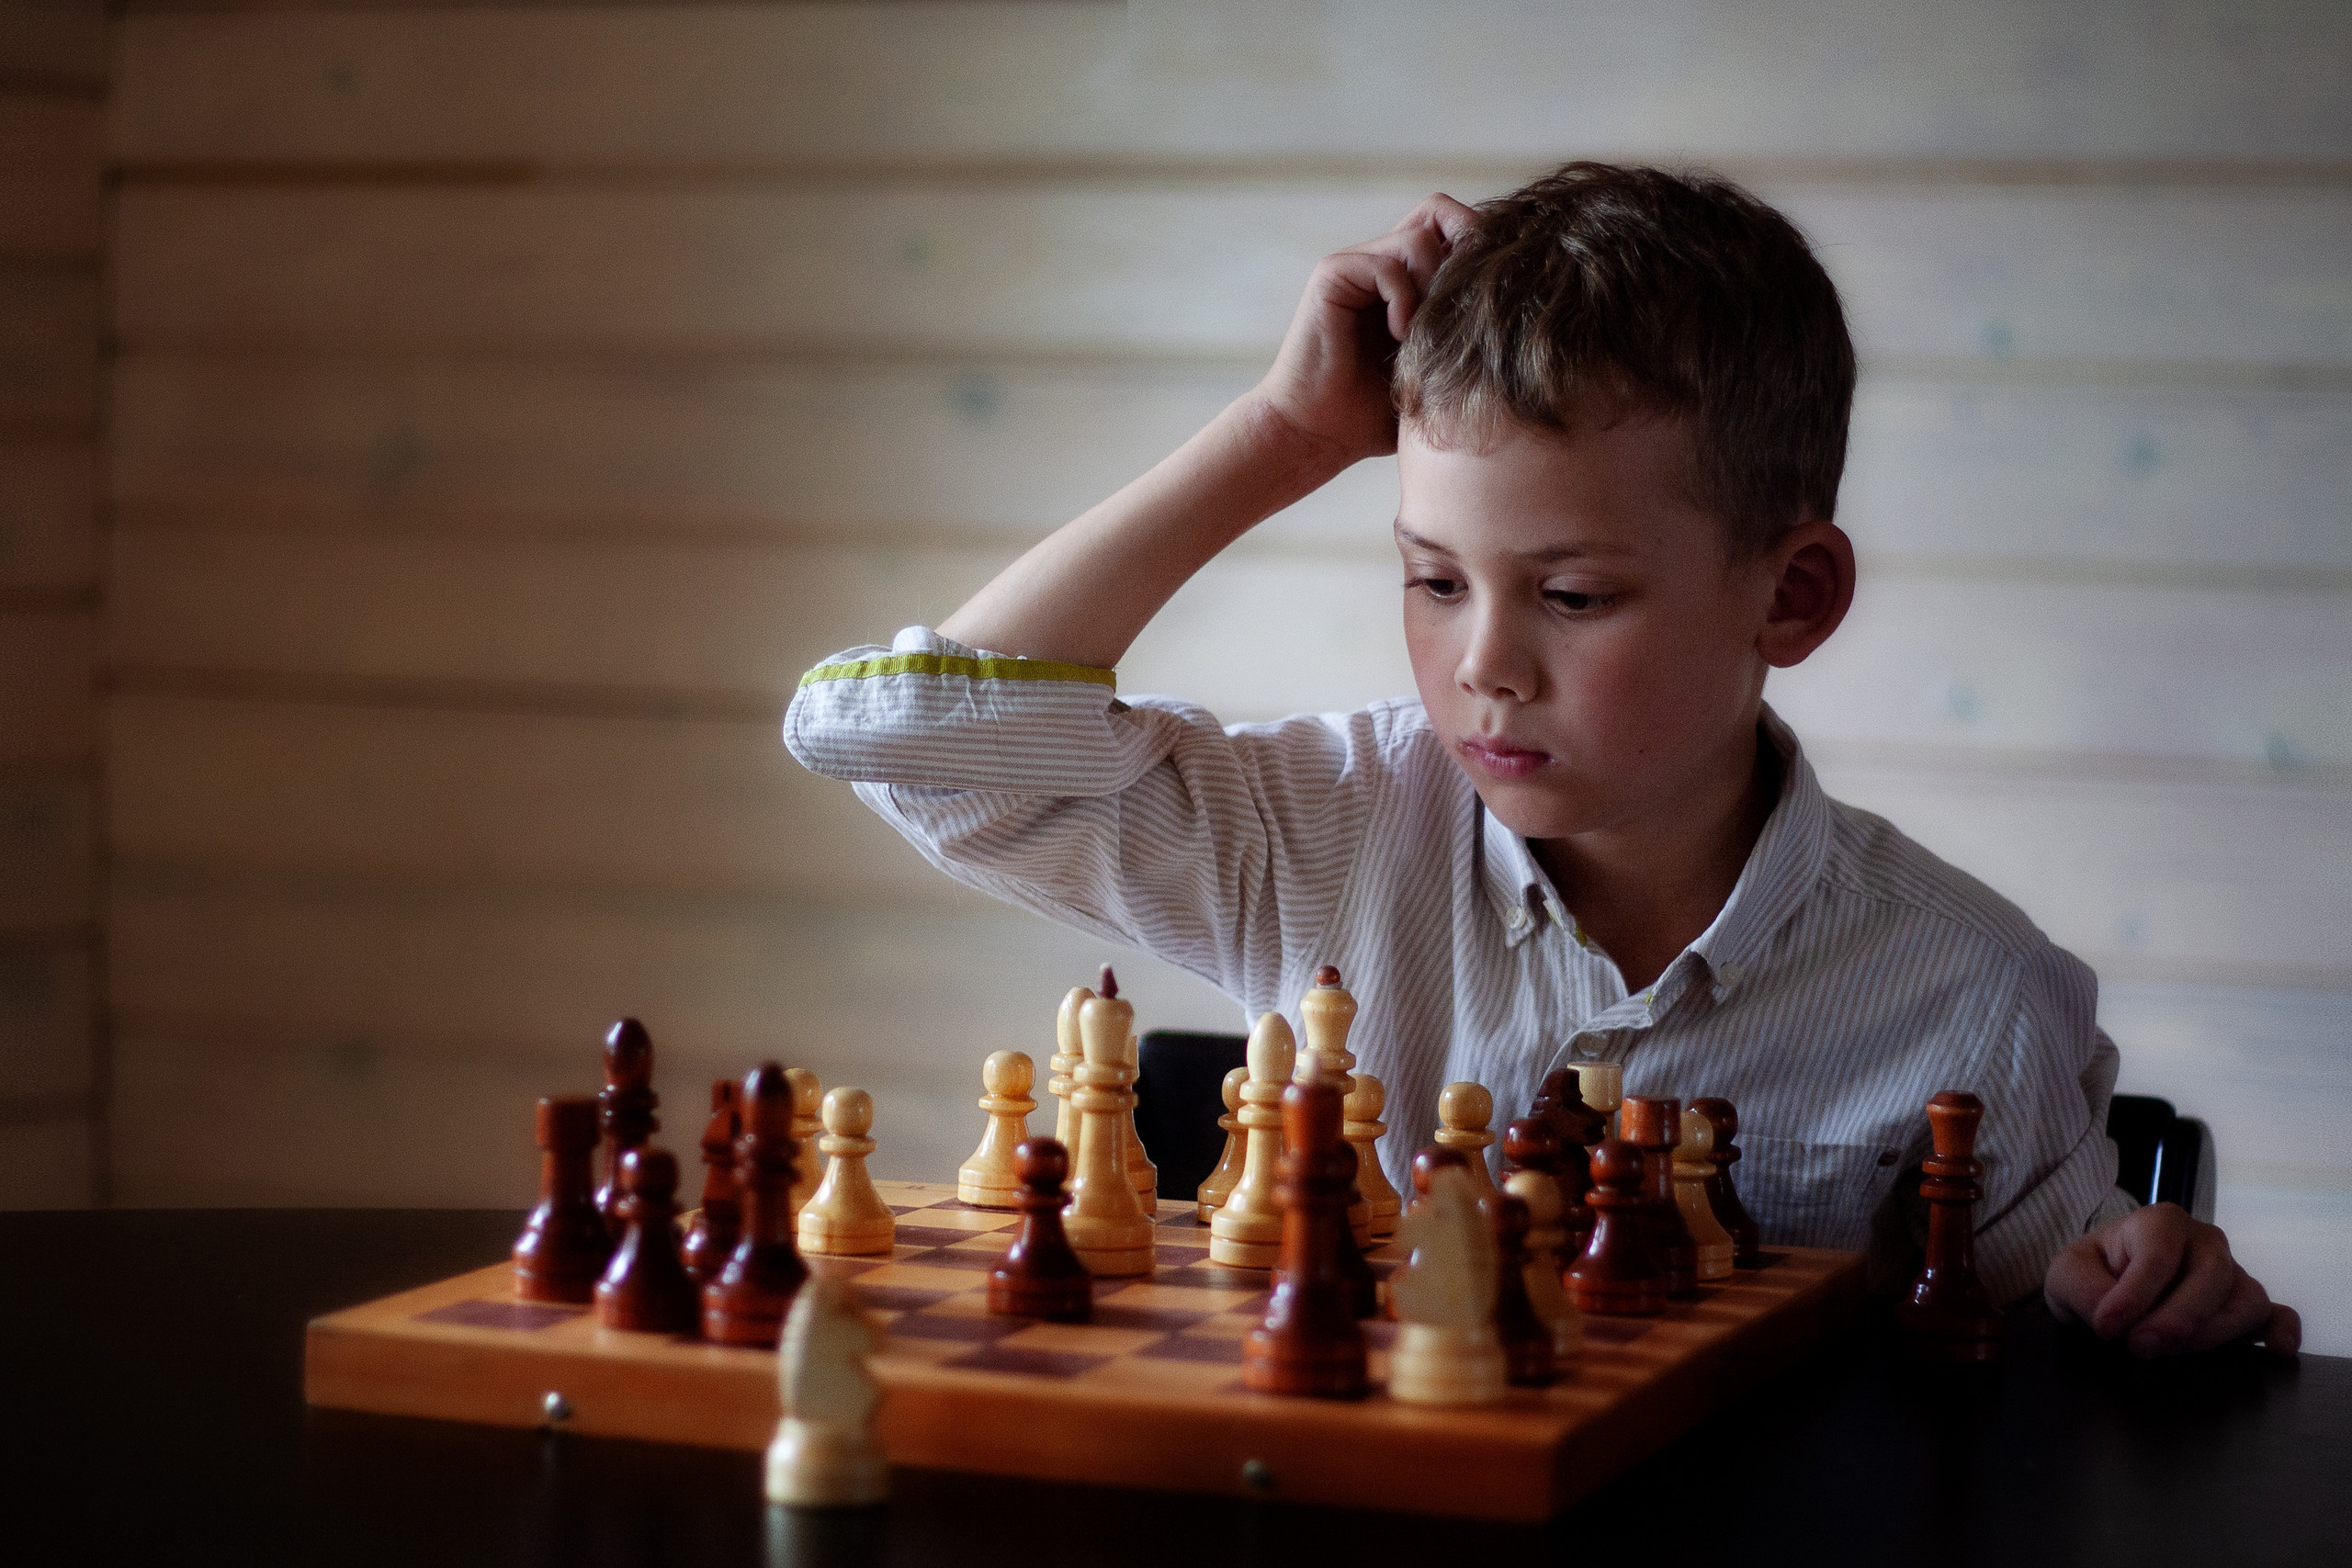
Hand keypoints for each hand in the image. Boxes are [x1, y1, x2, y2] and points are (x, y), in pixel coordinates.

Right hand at [1246, 193, 1481, 467]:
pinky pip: (1386, 265)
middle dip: (1464, 253)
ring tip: (1423, 334)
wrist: (1318, 435)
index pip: (1457, 227)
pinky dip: (1403, 300)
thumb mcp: (1439, 374)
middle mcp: (1382, 262)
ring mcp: (1356, 265)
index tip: (1493, 299)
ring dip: (1434, 287)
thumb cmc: (1376, 416)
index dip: (1482, 247)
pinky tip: (1398, 337)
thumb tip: (1529, 316)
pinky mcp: (1332, 275)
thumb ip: (1468, 339)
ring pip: (1420, 239)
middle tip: (1464, 309)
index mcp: (1409, 280)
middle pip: (1441, 212)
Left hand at [2045, 1203, 2299, 1356]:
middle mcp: (2205, 1242)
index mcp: (2160, 1222)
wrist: (2104, 1290)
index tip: (2107, 1330)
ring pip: (2245, 1300)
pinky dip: (2281, 1332)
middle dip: (2176, 1318)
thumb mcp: (2067, 1276)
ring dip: (2212, 1333)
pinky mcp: (2246, 1307)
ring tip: (2173, 1353)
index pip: (2159, 1257)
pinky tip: (2275, 1350)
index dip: (2134, 1297)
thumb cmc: (2090, 1275)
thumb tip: (2114, 1321)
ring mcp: (2232, 1274)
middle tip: (2141, 1348)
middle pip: (2211, 1277)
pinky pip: (2278, 1315)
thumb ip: (2085, 1291)